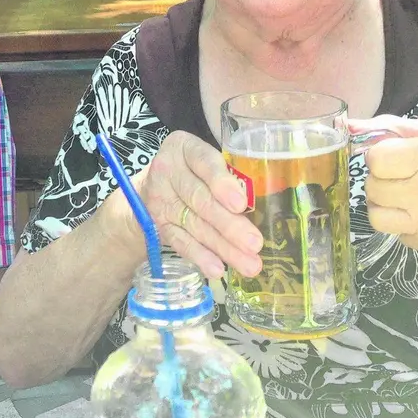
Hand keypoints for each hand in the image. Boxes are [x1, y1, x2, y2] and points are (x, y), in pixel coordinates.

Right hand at [112, 130, 261, 279]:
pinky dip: (200, 257)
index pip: (204, 163)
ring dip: (223, 248)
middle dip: (229, 225)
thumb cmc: (193, 170)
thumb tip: (266, 204)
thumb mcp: (207, 160)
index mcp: (184, 148)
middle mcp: (168, 172)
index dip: (222, 184)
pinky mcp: (159, 226)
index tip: (240, 204)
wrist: (151, 187)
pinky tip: (217, 269)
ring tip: (249, 264)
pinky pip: (180, 243)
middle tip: (254, 243)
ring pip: (195, 226)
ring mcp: (161, 201)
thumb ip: (231, 174)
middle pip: (201, 200)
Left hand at [351, 115, 417, 252]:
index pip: (376, 159)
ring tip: (403, 195)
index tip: (396, 156)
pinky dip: (400, 222)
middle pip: (373, 188)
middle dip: (381, 179)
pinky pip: (394, 233)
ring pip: (376, 216)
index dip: (380, 156)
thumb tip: (348, 126)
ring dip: (383, 204)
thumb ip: (389, 128)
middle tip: (402, 176)